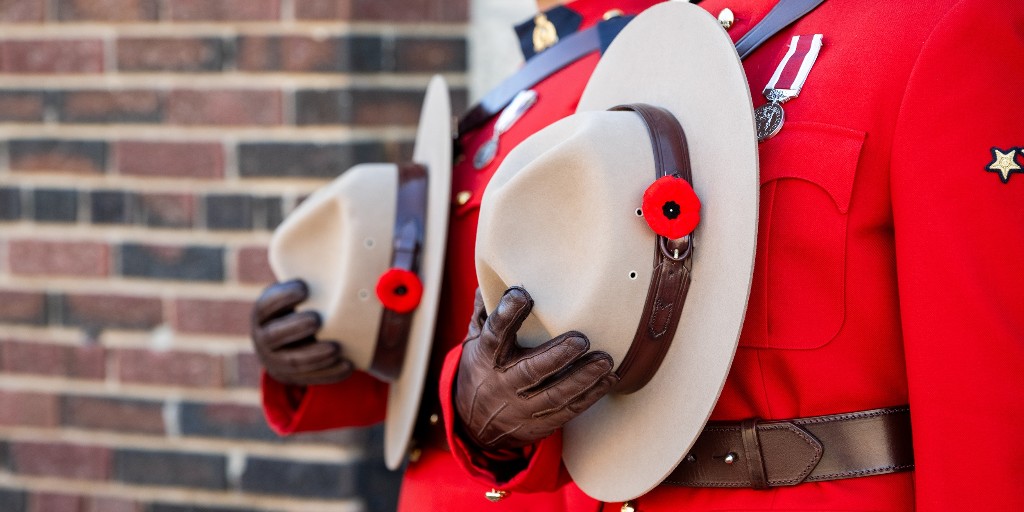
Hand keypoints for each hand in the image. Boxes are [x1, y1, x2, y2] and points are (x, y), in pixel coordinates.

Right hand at [251, 279, 353, 385]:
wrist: (290, 341)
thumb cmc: (301, 307)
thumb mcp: (296, 293)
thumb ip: (312, 278)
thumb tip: (347, 241)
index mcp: (263, 313)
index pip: (267, 305)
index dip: (282, 297)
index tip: (304, 288)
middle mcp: (263, 338)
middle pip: (275, 336)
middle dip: (296, 328)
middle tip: (317, 320)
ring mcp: (276, 361)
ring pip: (293, 361)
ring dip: (315, 356)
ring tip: (336, 348)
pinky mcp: (292, 378)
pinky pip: (310, 379)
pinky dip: (329, 374)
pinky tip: (348, 365)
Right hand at [455, 286, 616, 450]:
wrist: (474, 427)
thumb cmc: (481, 371)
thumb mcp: (473, 343)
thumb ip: (484, 312)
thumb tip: (490, 275)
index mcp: (486, 357)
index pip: (494, 334)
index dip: (507, 315)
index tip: (522, 294)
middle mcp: (504, 382)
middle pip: (530, 370)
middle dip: (557, 355)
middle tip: (581, 339)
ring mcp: (523, 406)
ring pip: (554, 394)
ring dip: (582, 377)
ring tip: (605, 361)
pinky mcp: (541, 422)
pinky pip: (568, 410)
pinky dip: (590, 395)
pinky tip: (608, 379)